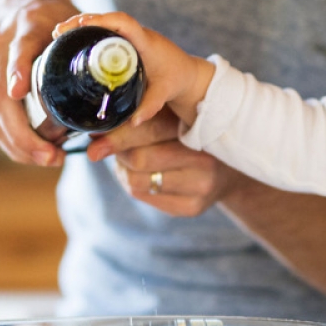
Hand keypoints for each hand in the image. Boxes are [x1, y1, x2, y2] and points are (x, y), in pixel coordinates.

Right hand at [0, 0, 78, 165]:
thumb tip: (123, 69)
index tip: (21, 92)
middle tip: (52, 156)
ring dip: (17, 143)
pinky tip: (31, 154)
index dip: (17, 70)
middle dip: (22, 132)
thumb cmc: (46, 14)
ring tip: (48, 159)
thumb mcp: (66, 15)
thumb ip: (89, 37)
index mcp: (24, 26)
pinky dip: (9, 140)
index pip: (17, 49)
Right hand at [55, 12, 214, 124]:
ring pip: (103, 23)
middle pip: (106, 19)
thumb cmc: (177, 80)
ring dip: (82, 26)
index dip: (101, 20)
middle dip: (81, 22)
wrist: (188, 74)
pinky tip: (71, 42)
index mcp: (145, 41)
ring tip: (58, 35)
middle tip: (59, 32)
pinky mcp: (126, 42)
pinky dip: (88, 33)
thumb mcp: (164, 93)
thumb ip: (150, 107)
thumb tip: (134, 122)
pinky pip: (105, 32)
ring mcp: (130, 36)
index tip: (81, 25)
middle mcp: (137, 34)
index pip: (123, 22)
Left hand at [86, 109, 241, 216]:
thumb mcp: (177, 117)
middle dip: (116, 151)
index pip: (149, 129)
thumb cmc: (193, 135)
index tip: (93, 134)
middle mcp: (204, 160)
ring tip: (126, 157)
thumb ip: (145, 117)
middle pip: (139, 159)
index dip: (117, 133)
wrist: (232, 168)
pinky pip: (144, 195)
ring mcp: (201, 187)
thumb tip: (96, 129)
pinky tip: (140, 173)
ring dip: (122, 168)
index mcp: (200, 128)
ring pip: (137, 181)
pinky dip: (133, 183)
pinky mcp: (193, 208)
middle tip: (103, 144)